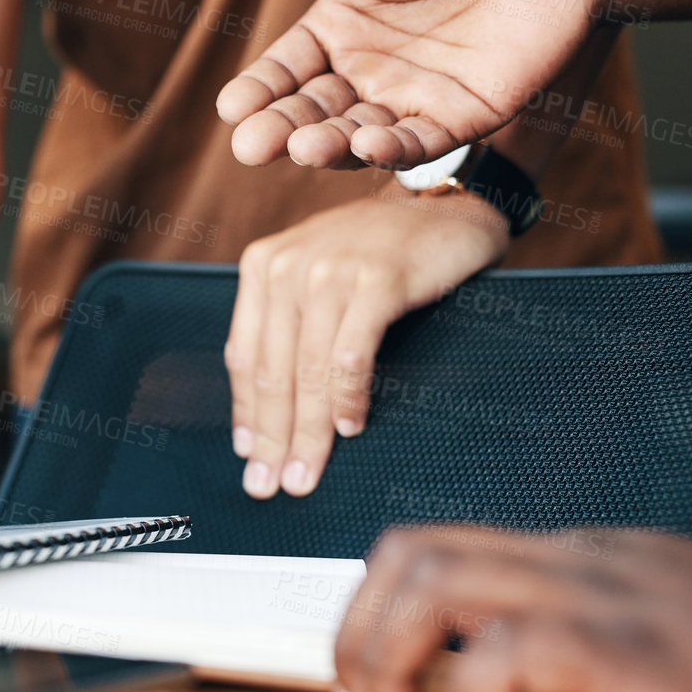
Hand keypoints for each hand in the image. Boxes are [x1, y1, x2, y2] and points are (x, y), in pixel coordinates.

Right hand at [217, 0, 611, 169]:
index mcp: (340, 27)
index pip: (286, 68)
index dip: (259, 89)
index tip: (233, 108)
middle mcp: (367, 71)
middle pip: (311, 111)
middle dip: (279, 130)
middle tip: (251, 147)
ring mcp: (411, 99)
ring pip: (356, 134)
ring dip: (328, 146)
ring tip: (303, 148)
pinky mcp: (462, 117)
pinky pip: (420, 142)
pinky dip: (393, 150)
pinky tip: (368, 146)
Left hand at [228, 187, 507, 497]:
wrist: (446, 206)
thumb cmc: (382, 253)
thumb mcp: (319, 278)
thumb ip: (290, 326)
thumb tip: (271, 411)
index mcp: (263, 267)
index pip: (245, 357)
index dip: (246, 414)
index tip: (248, 457)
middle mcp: (288, 265)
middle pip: (273, 371)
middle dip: (273, 437)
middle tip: (271, 484)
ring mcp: (332, 270)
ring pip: (308, 371)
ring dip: (308, 432)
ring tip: (307, 474)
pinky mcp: (376, 280)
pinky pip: (351, 356)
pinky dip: (349, 398)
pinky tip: (352, 427)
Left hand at [336, 526, 691, 691]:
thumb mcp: (641, 621)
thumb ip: (566, 638)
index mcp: (568, 559)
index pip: (430, 546)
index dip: (369, 606)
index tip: (362, 671)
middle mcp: (571, 564)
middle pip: (413, 552)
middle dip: (357, 628)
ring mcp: (601, 598)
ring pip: (440, 581)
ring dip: (389, 653)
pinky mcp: (635, 652)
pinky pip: (515, 646)